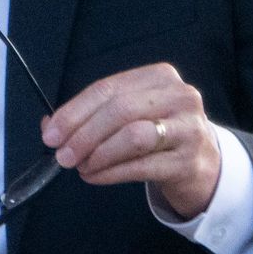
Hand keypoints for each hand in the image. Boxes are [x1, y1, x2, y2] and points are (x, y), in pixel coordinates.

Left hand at [43, 63, 221, 217]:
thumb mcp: (132, 115)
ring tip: (81, 167)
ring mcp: (188, 128)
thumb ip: (93, 115)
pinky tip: (95, 177)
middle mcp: (179, 96)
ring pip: (133, 137)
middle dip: (83, 134)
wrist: (203, 165)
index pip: (108, 89)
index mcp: (159, 77)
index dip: (74, 112)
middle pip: (119, 110)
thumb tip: (50, 126)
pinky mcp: (188, 161)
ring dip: (98, 154)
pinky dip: (111, 173)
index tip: (50, 134)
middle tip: (62, 156)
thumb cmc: (159, 135)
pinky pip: (142, 166)